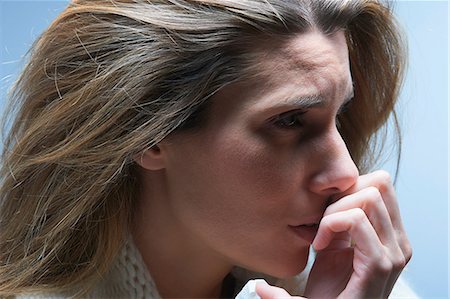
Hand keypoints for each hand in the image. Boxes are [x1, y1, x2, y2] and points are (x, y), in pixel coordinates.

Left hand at [305, 170, 411, 297]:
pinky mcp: (379, 264)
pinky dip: (329, 224)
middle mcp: (398, 242)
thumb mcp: (332, 245)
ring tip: (320, 235)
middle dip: (342, 195)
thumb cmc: (328, 289)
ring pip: (369, 196)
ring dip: (333, 210)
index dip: (347, 190)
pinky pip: (355, 220)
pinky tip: (318, 245)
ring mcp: (393, 253)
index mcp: (390, 235)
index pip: (380, 184)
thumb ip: (335, 218)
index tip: (325, 212)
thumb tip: (325, 187)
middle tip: (322, 221)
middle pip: (378, 183)